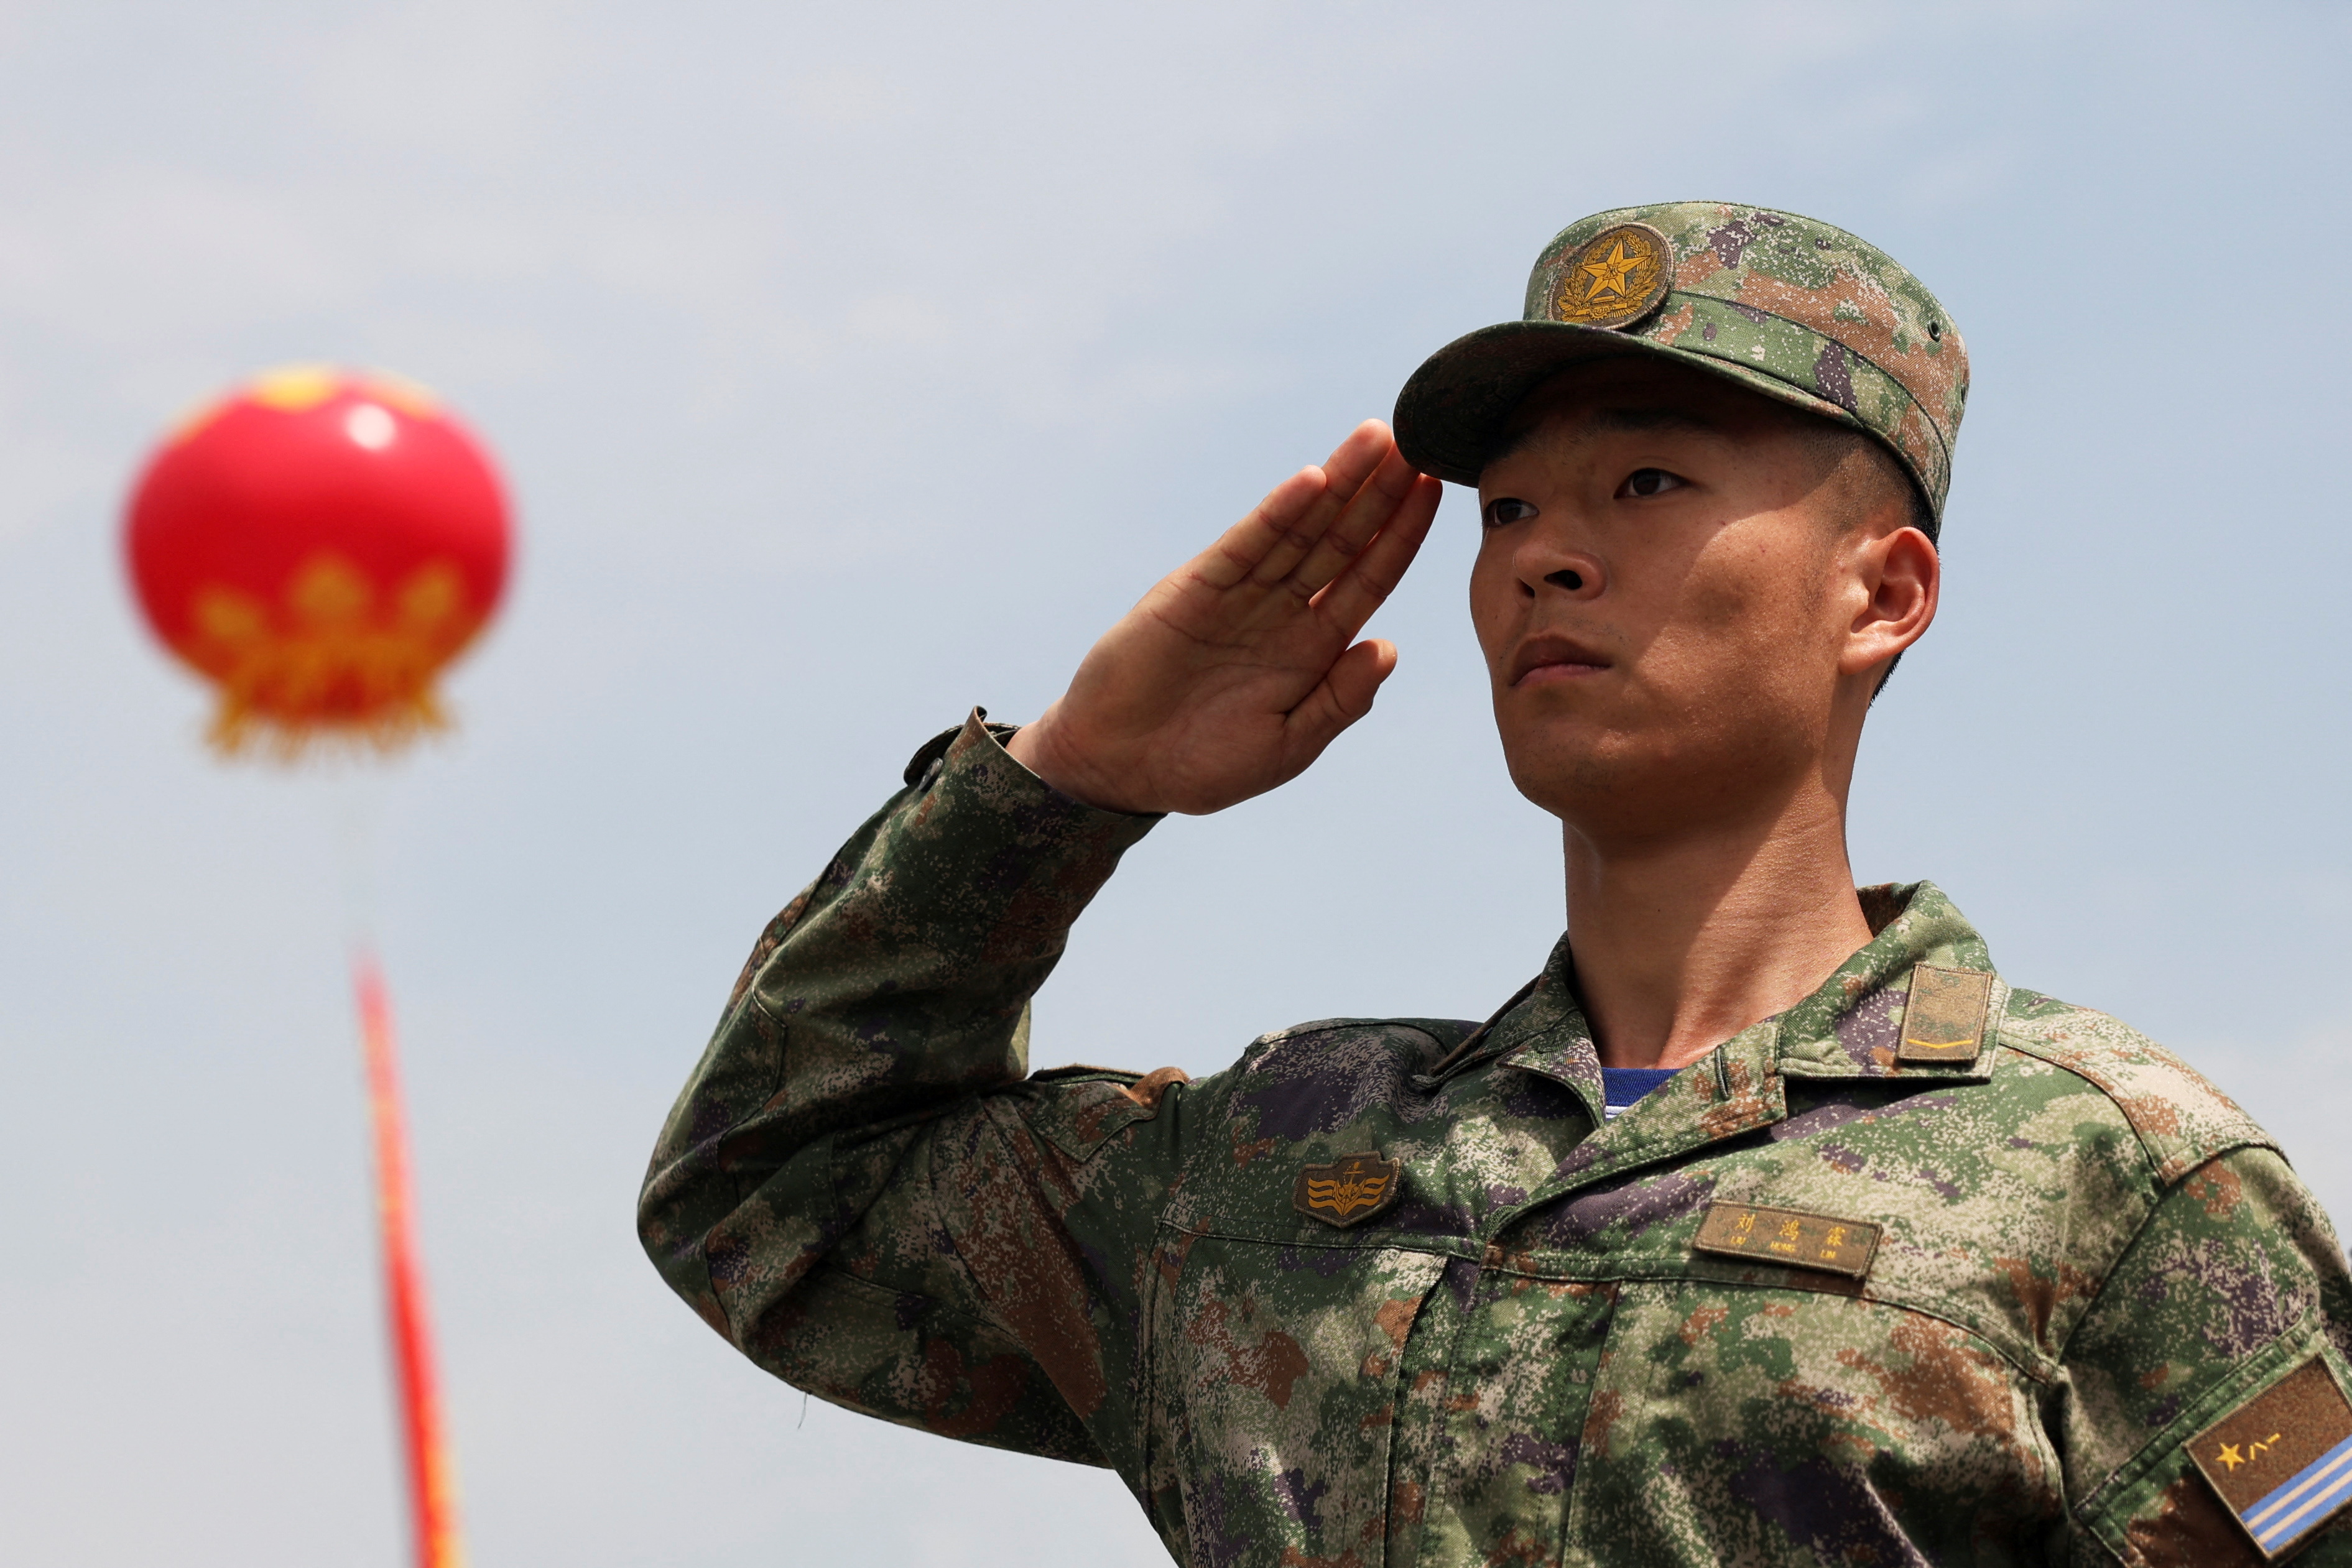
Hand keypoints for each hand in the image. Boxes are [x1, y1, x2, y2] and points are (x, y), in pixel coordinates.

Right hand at [1007, 420, 1441, 814]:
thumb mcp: (1288, 745)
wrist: (1119, 769)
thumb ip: (1339, 701)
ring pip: (1299, 529)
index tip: (1433, 492)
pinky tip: (1312, 480)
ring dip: (1338, 482)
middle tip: (1416, 441)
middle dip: (1378, 493)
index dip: (1401, 537)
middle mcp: (1281, 610)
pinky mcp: (1194, 589)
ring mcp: (1238, 595)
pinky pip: (1245, 545)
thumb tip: (1389, 647)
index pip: (1368, 579)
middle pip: (1341, 539)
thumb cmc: (1204, 765)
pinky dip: (1277, 513)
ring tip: (1376, 438)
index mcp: (1311, 647)